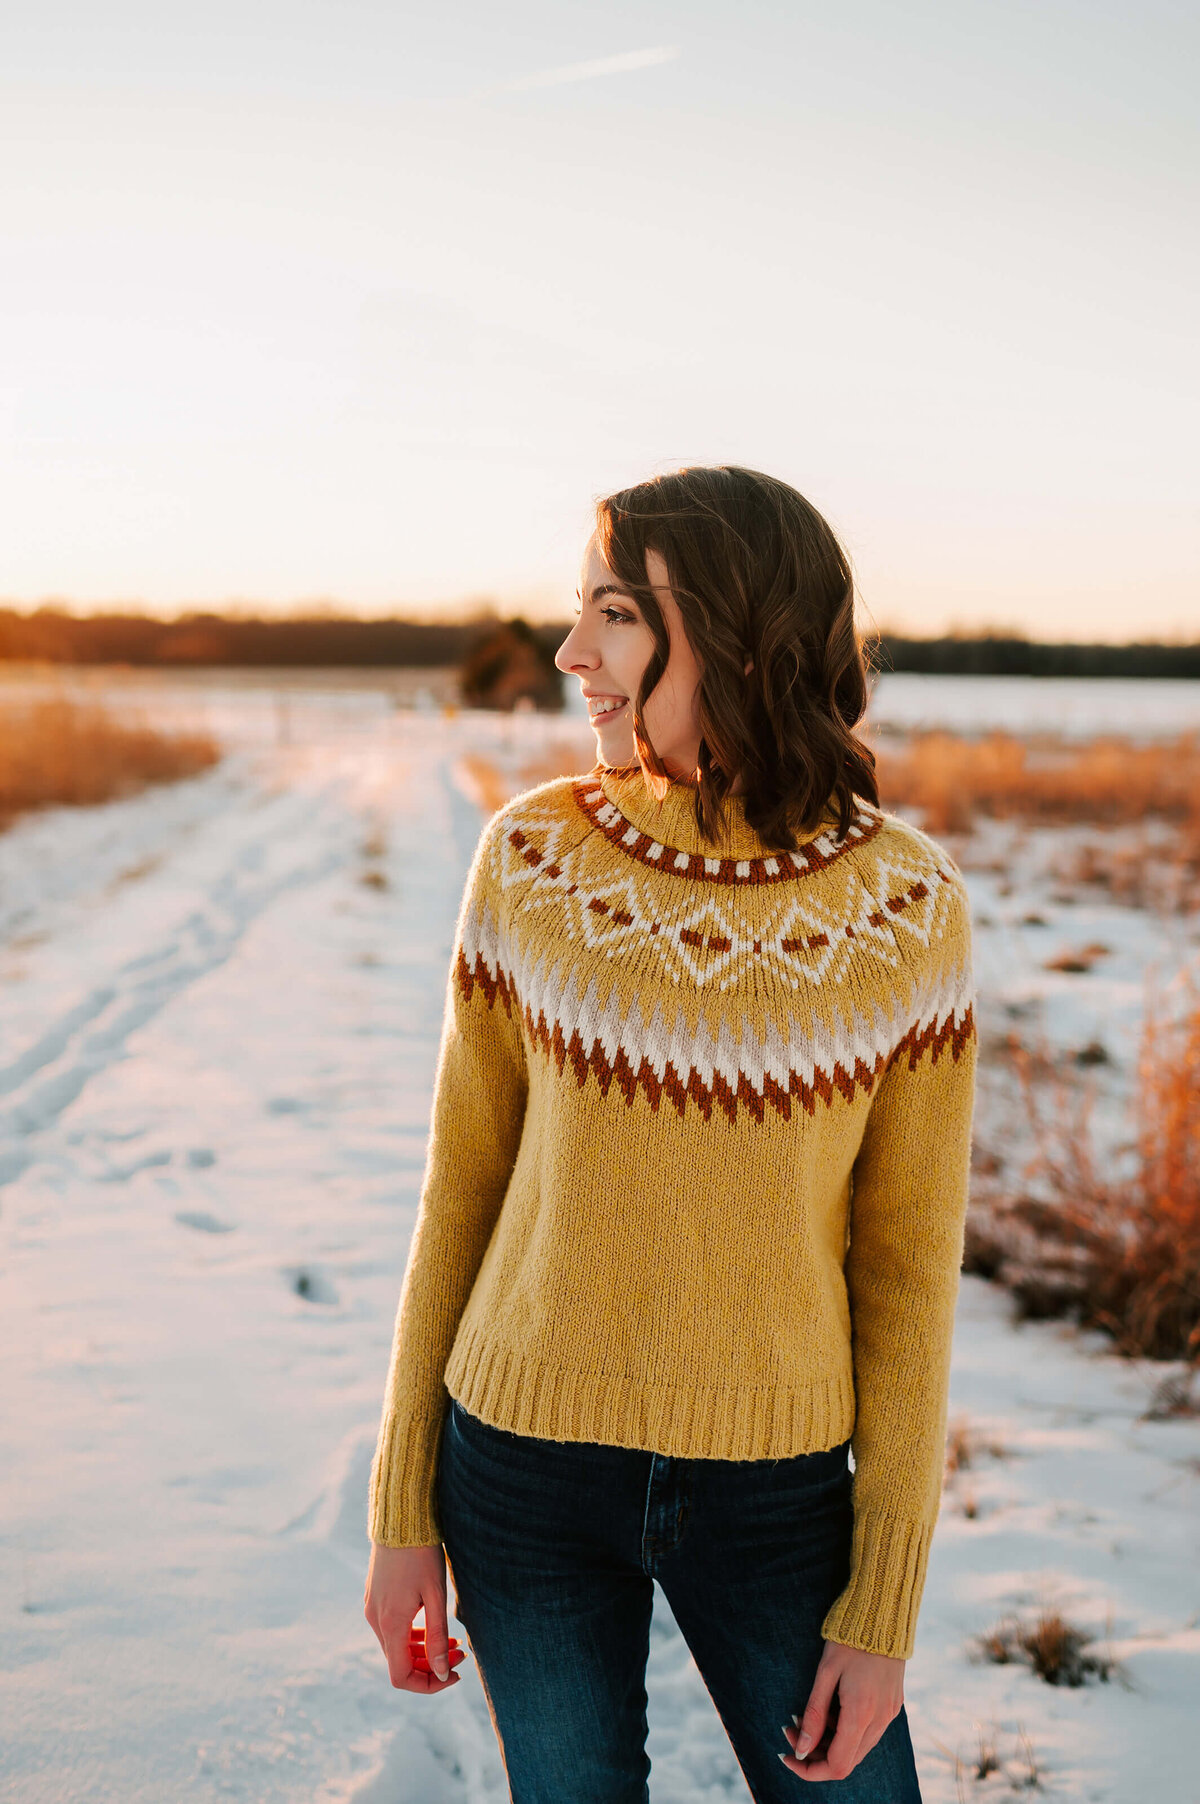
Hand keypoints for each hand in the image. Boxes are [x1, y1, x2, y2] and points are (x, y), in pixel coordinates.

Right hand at [364, 1541, 467, 1693]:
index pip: (402, 1677)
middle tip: (462, 1654)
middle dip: (432, 1665)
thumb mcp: (436, 1596)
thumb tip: (442, 1673)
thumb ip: (437, 1637)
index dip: (429, 1685)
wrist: (401, 1518)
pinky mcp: (375, 1597)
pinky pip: (392, 1629)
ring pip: (396, 1647)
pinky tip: (434, 1626)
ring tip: (455, 1641)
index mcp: (390, 1624)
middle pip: (400, 1663)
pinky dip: (412, 1636)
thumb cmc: (422, 1554)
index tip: (455, 1674)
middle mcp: (376, 1620)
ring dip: (423, 1651)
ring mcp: (372, 1608)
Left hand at [780, 1639, 905, 1781]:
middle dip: (815, 1754)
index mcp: (862, 1714)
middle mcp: (880, 1720)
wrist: (884, 1613)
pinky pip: (868, 1732)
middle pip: (847, 1761)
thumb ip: (814, 1714)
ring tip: (807, 1715)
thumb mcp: (825, 1673)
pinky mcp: (892, 1706)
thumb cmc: (849, 1638)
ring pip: (857, 1748)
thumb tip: (801, 1748)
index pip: (837, 1766)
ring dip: (830, 1742)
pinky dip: (846, 1731)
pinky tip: (831, 1708)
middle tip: (790, 1729)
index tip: (788, 1756)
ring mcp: (890, 1714)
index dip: (810, 1770)